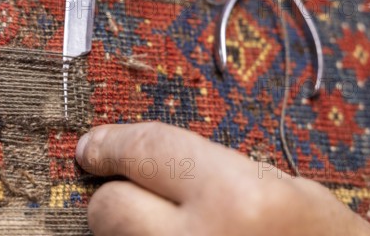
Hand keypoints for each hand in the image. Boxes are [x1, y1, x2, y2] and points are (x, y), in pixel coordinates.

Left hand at [75, 122, 369, 235]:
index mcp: (234, 197)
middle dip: (115, 194)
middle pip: (109, 208)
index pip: (147, 151)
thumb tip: (136, 162)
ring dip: (130, 232)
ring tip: (171, 229)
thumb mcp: (276, 186)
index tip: (94, 146)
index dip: (113, 143)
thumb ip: (203, 168)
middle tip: (135, 191)